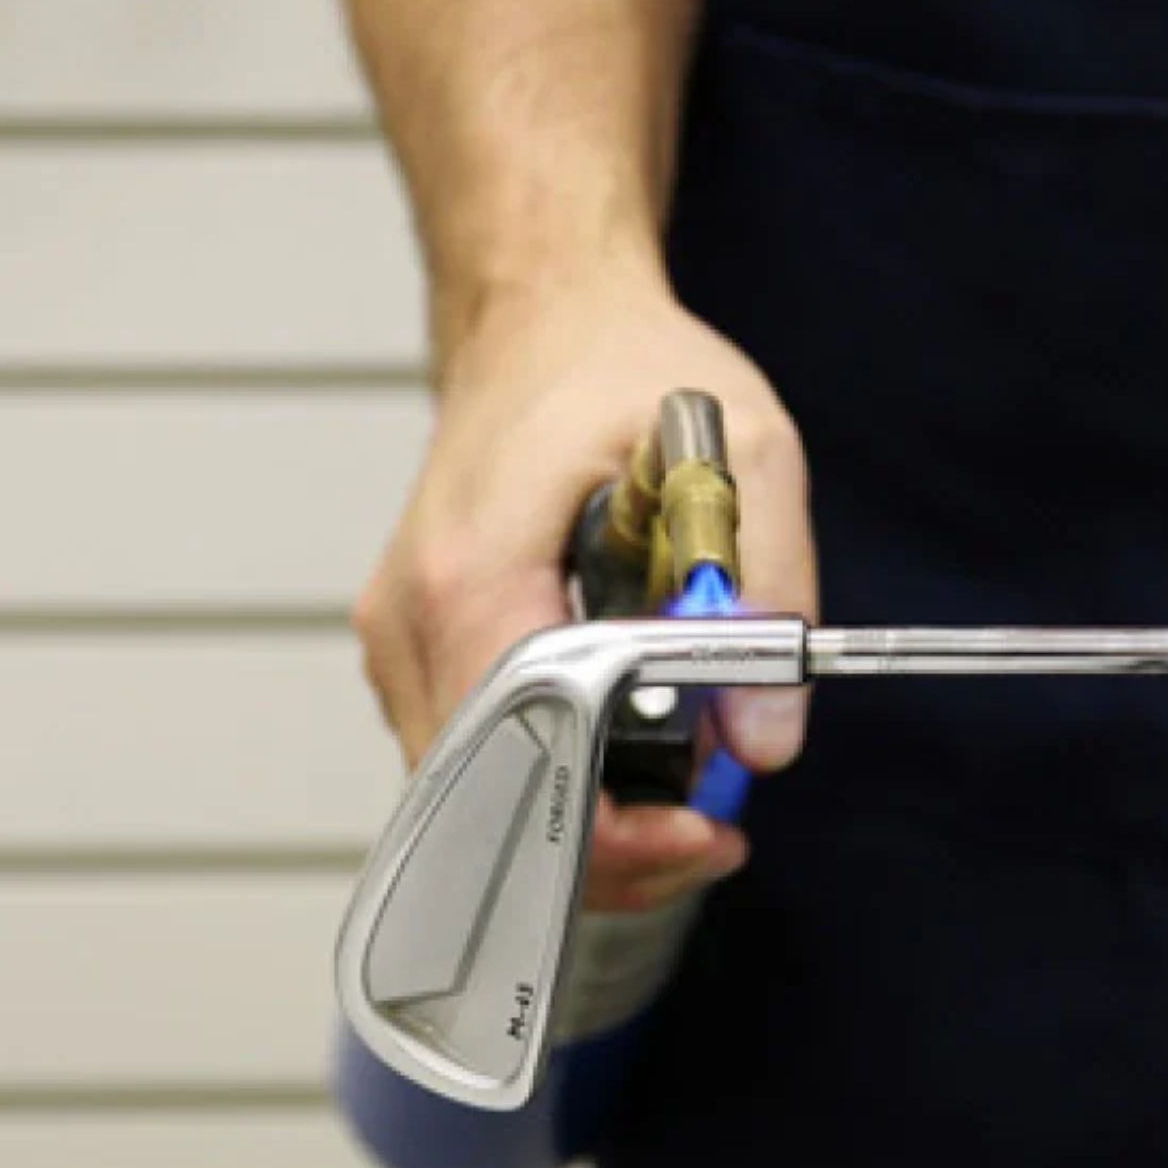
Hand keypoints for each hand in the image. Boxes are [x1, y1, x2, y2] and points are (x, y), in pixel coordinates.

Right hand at [353, 273, 818, 910]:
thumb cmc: (625, 368)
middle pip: (488, 803)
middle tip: (707, 834)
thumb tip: (764, 739)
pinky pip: (476, 756)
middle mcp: (411, 618)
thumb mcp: (744, 449)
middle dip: (605, 849)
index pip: (521, 757)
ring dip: (580, 822)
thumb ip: (765, 588)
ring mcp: (402, 639)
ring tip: (679, 797)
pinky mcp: (418, 648)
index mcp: (473, 571)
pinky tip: (625, 759)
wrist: (542, 317)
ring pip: (476, 797)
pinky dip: (552, 781)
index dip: (612, 830)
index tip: (703, 835)